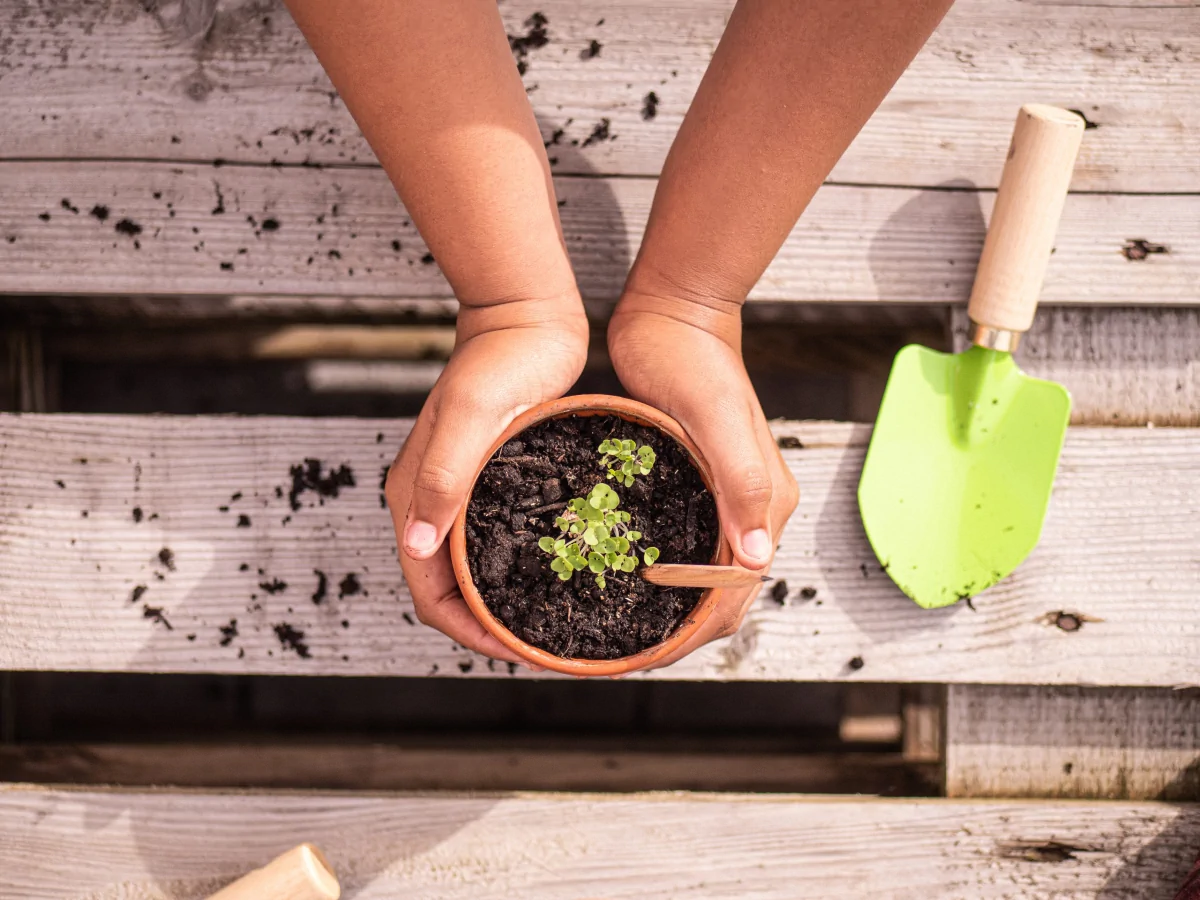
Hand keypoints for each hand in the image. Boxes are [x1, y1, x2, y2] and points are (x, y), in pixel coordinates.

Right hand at [385, 295, 588, 662]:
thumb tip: (418, 547)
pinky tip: (552, 579)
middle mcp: (430, 501)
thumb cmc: (498, 362)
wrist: (523, 320)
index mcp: (414, 494)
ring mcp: (459, 493)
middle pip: (446, 590)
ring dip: (500, 604)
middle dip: (485, 628)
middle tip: (540, 648)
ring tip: (549, 625)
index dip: (466, 629)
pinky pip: (494, 543)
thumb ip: (443, 480)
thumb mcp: (471, 420)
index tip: (515, 649)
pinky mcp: (489, 482)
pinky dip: (514, 572)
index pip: (427, 588)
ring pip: (470, 571)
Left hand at [607, 287, 798, 667]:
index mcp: (767, 502)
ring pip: (703, 575)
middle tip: (624, 651)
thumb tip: (756, 560)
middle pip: (724, 594)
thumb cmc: (696, 360)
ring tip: (617, 627)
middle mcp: (751, 508)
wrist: (676, 315)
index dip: (699, 628)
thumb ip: (741, 484)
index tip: (650, 651)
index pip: (740, 591)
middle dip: (681, 630)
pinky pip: (683, 544)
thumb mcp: (716, 420)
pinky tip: (621, 579)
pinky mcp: (695, 484)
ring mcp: (723, 498)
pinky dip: (660, 571)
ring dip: (669, 606)